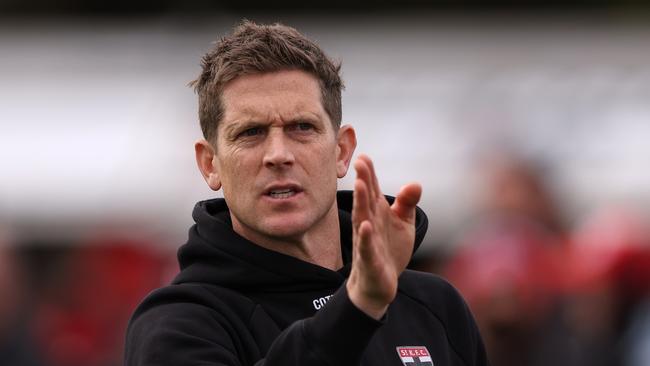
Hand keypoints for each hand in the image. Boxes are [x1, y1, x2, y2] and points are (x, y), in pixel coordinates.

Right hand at [346, 154, 421, 318]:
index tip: (364, 157)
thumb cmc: (388, 250)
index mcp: (377, 212)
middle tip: (359, 163)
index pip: (372, 189)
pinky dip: (366, 237)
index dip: (369, 174)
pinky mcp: (370, 259)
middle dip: (363, 181)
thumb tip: (415, 183)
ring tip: (360, 185)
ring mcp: (367, 241)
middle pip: (366, 200)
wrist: (380, 284)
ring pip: (363, 219)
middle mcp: (370, 223)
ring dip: (361, 203)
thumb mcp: (403, 224)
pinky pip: (366, 247)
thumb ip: (407, 204)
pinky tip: (366, 226)